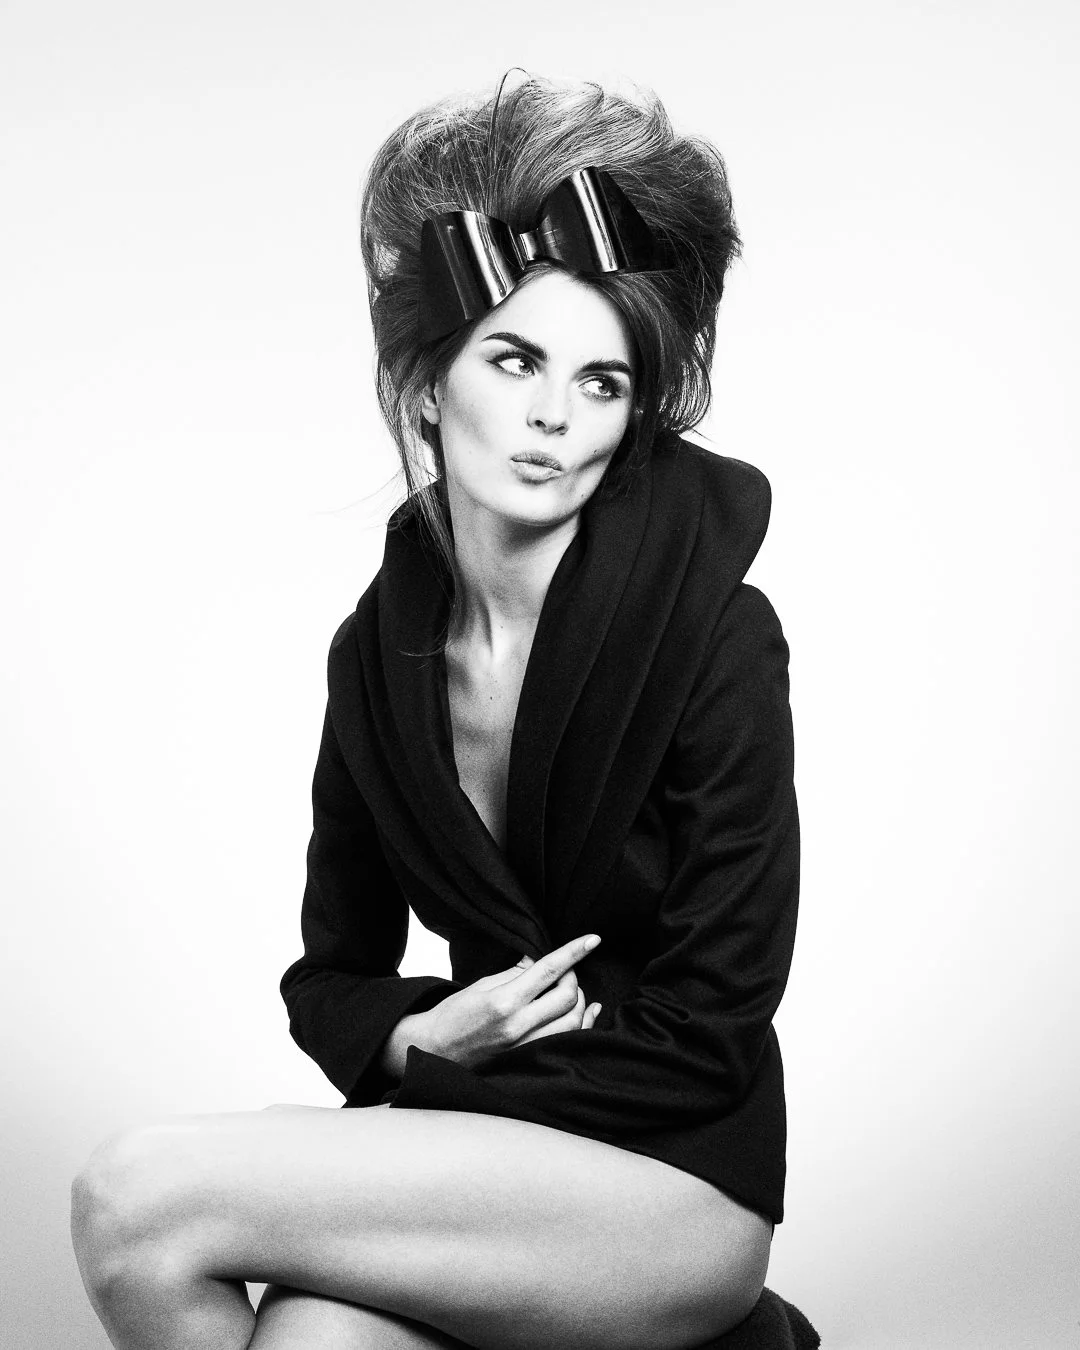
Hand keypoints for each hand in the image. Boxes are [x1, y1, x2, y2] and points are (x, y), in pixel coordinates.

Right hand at [382, 933, 602, 1074]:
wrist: (433, 1052)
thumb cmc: (453, 1015)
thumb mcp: (481, 985)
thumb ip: (516, 973)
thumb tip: (540, 959)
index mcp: (504, 1001)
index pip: (549, 971)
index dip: (574, 952)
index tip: (592, 939)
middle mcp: (518, 1026)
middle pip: (567, 997)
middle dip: (574, 977)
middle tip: (567, 969)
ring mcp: (525, 1048)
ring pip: (574, 1022)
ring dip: (580, 1001)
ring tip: (572, 988)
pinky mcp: (528, 1061)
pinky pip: (567, 1042)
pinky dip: (583, 1024)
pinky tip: (589, 1010)